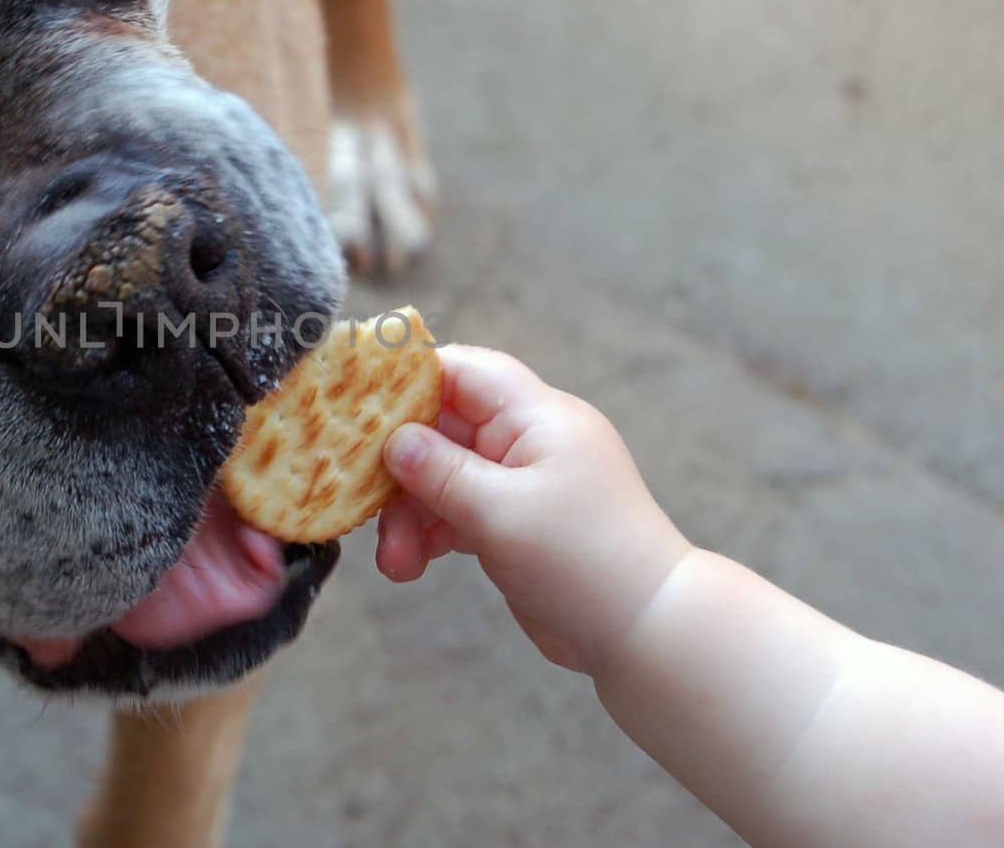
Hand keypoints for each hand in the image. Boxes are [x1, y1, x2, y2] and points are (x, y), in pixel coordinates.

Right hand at [376, 346, 691, 673]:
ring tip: (395, 563)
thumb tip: (393, 440)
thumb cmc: (583, 560)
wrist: (646, 632)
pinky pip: (458, 511)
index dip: (408, 381)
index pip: (463, 371)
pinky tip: (411, 567)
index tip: (357, 406)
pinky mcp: (515, 522)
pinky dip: (431, 534)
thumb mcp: (500, 512)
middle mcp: (530, 440)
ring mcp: (523, 482)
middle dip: (400, 470)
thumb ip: (440, 472)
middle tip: (364, 505)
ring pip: (444, 476)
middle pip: (444, 429)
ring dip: (410, 514)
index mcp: (538, 416)